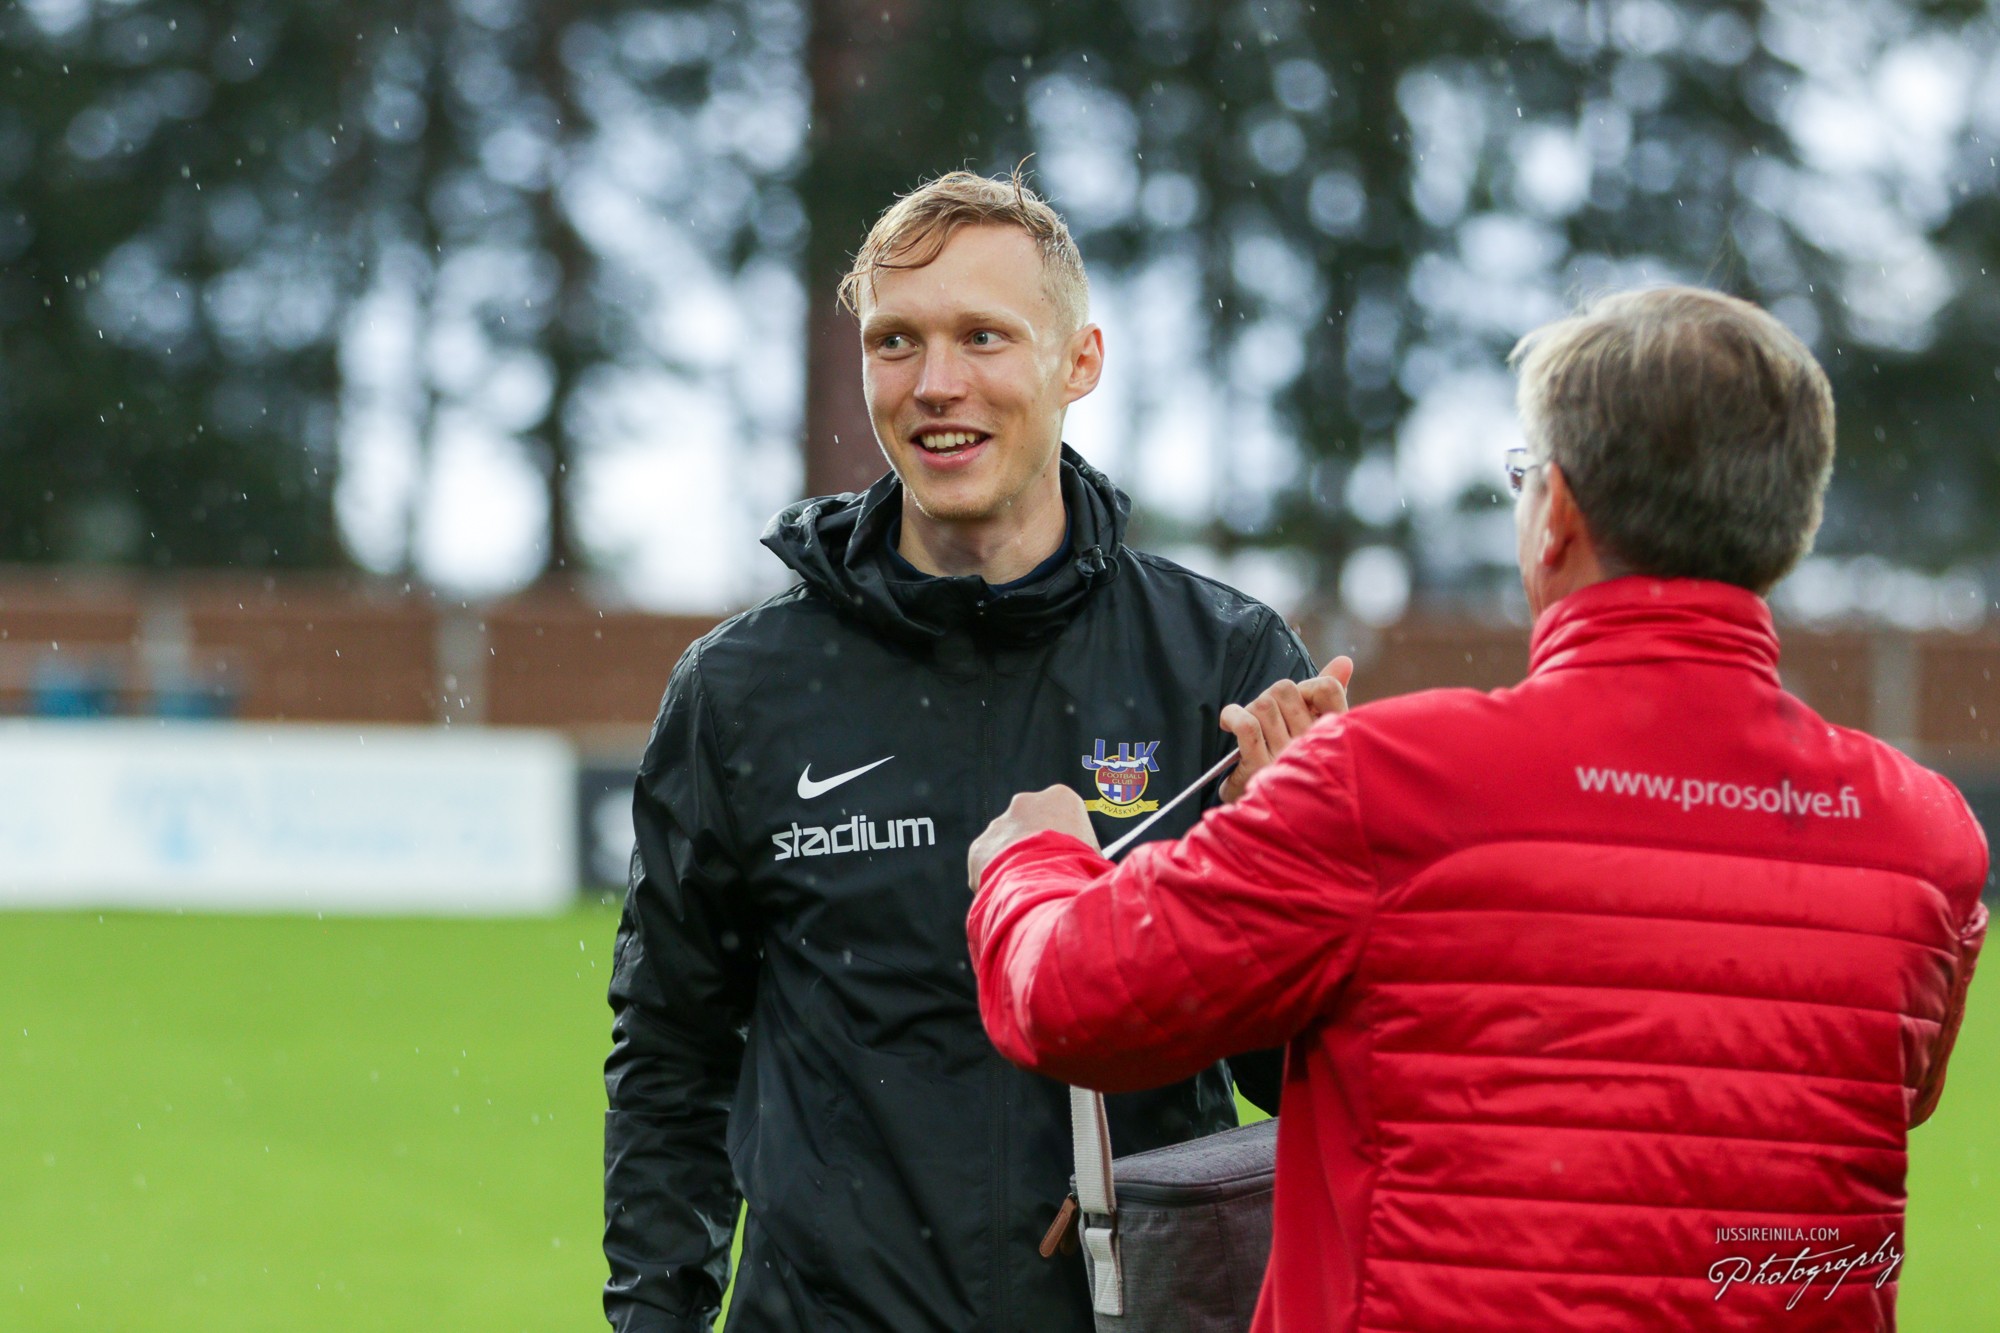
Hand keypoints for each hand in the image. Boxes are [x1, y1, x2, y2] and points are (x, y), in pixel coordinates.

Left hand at [968, 785, 1100, 888]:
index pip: (1062, 815)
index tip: (1067, 860)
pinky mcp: (980, 846)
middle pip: (1030, 825)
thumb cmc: (1081, 870)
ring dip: (1014, 864)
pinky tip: (1012, 895)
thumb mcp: (1095, 855)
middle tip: (1045, 875)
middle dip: (1034, 848)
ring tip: (1028, 889)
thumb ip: (1083, 853)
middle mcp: (1026, 802)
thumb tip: (1090, 868)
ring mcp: (1000, 824)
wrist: (1046, 885)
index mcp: (1060, 797)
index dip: (1065, 842)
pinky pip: (989, 866)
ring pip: (1007, 846)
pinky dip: (997, 880)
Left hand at [1218, 656, 1353, 802]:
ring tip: (1252, 728)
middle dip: (1270, 697)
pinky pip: (1247, 726)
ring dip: (1250, 709)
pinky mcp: (1260, 769)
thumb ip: (1330, 693)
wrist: (1274, 820)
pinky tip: (1229, 724)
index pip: (1328, 688)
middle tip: (1268, 717)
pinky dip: (1233, 716)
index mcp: (1332, 735)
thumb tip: (1345, 660)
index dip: (1307, 685)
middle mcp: (1314, 747)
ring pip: (1263, 704)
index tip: (1299, 700)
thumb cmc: (1295, 767)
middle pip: (1285, 689)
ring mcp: (1288, 759)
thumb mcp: (1314, 730)